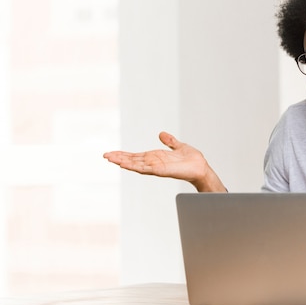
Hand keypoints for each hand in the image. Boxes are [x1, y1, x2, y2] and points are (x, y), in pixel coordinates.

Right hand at [103, 132, 225, 191]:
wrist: (201, 167)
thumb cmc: (191, 160)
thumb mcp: (178, 146)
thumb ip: (169, 141)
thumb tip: (162, 134)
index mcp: (156, 158)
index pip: (136, 156)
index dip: (124, 155)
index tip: (112, 153)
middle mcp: (153, 163)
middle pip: (132, 160)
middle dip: (119, 158)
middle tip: (105, 156)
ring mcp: (156, 167)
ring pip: (135, 164)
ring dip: (122, 161)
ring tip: (110, 158)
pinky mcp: (160, 170)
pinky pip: (144, 168)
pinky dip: (134, 166)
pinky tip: (124, 164)